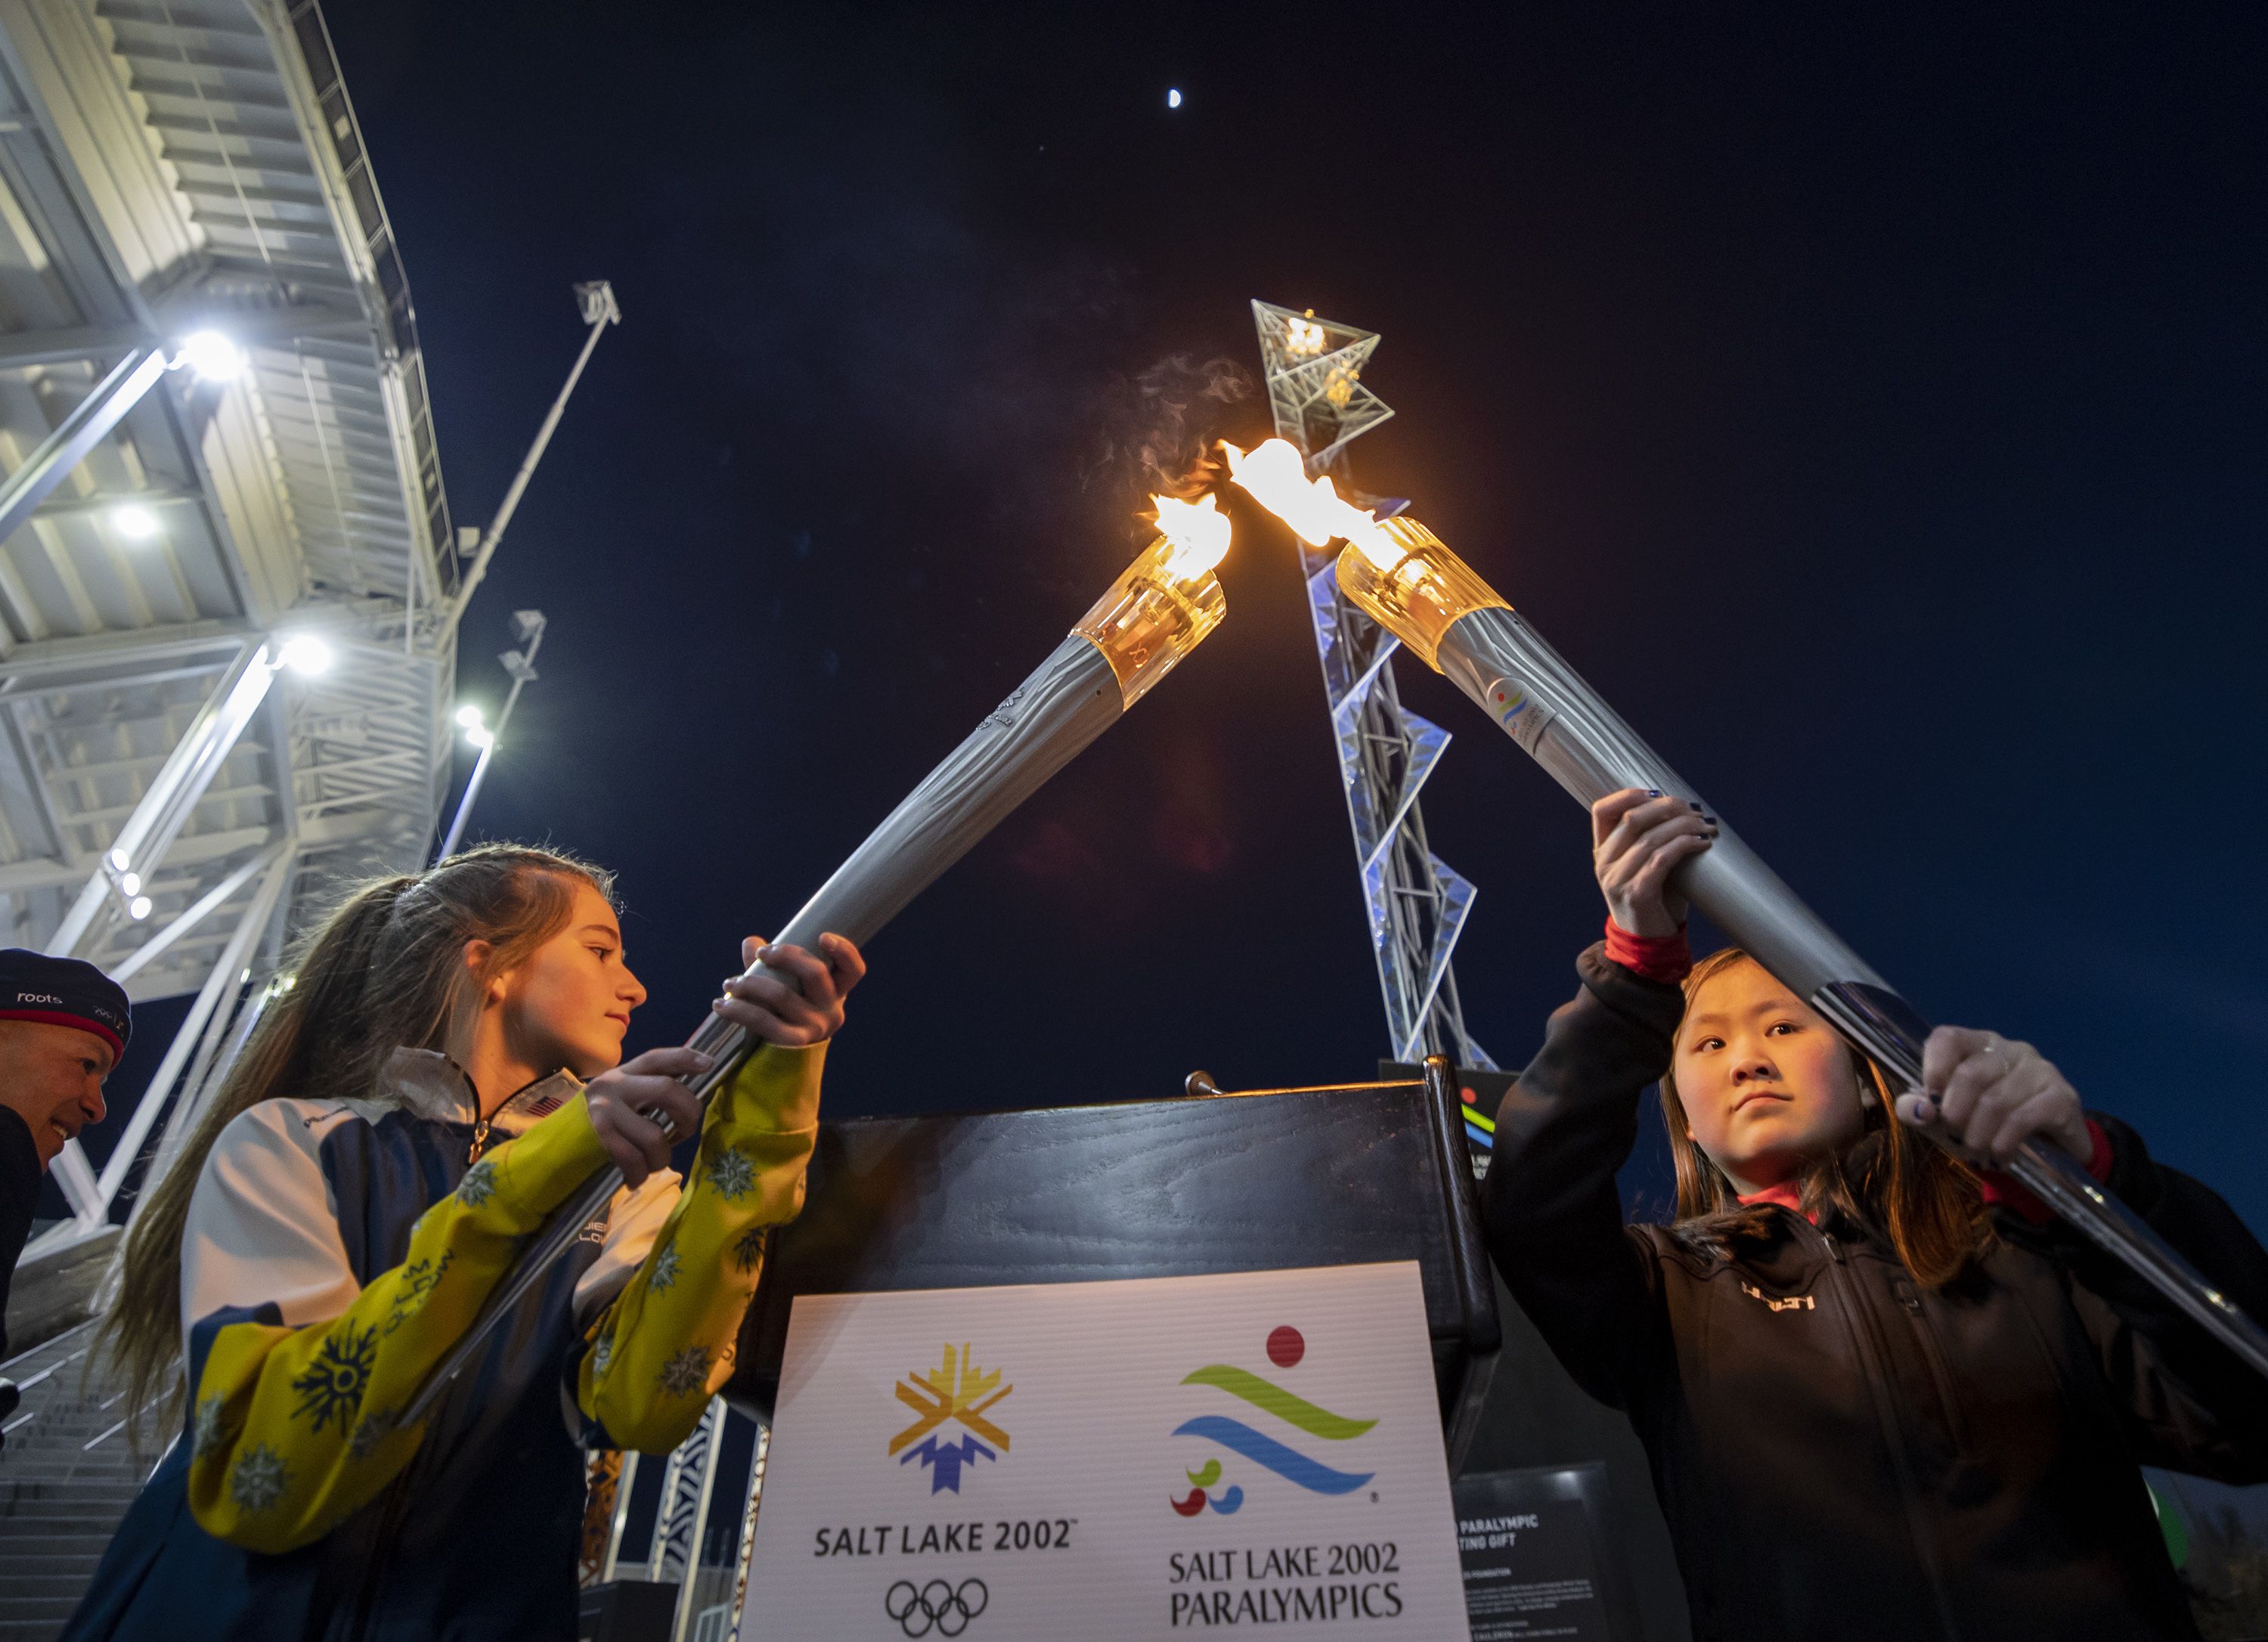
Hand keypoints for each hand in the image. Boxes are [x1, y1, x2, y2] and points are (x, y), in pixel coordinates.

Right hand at [585, 1046, 712, 1186]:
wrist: (553, 1146)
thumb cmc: (599, 1124)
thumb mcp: (622, 1099)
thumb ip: (648, 1093)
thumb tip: (689, 1102)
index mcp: (625, 1073)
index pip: (657, 1058)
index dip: (684, 1058)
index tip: (708, 1064)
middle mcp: (614, 1085)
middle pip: (666, 1089)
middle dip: (687, 1115)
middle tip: (684, 1133)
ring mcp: (605, 1109)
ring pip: (654, 1135)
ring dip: (661, 1158)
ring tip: (653, 1163)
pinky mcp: (598, 1135)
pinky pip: (634, 1158)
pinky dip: (640, 1174)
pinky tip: (636, 1178)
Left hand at [716, 932, 866, 1046]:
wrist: (783, 1063)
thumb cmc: (785, 1015)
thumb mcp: (788, 988)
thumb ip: (772, 964)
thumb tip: (751, 941)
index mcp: (837, 992)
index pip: (853, 970)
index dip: (844, 951)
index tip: (822, 936)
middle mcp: (832, 1010)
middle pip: (815, 973)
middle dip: (784, 955)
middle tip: (760, 953)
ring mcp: (815, 1027)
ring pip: (782, 994)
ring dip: (750, 983)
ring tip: (729, 983)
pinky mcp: (793, 1042)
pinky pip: (763, 1020)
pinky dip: (738, 1009)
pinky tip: (720, 1004)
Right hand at [1591, 788, 1715, 936]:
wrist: (1649, 944)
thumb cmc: (1655, 900)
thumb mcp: (1644, 866)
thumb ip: (1651, 840)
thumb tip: (1683, 809)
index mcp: (1602, 853)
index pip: (1601, 811)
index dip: (1628, 795)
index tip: (1657, 792)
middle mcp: (1604, 864)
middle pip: (1632, 819)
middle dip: (1668, 808)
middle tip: (1694, 810)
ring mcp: (1617, 880)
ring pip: (1650, 837)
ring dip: (1684, 826)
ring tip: (1706, 826)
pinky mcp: (1637, 893)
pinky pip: (1662, 859)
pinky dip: (1685, 845)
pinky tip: (1702, 843)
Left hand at [1893, 1027, 2091, 1165]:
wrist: (2052, 1150)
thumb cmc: (1990, 1125)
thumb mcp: (1948, 1120)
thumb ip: (1922, 1112)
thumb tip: (1916, 1110)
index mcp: (1977, 1044)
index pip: (1947, 1038)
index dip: (1933, 1068)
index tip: (1930, 1103)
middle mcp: (2010, 1050)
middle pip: (1970, 1074)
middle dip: (1955, 1115)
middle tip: (1954, 1139)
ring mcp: (2040, 1070)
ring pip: (1996, 1101)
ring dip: (1978, 1136)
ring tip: (1976, 1154)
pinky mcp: (2063, 1096)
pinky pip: (2023, 1119)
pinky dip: (2003, 1144)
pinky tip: (2000, 1157)